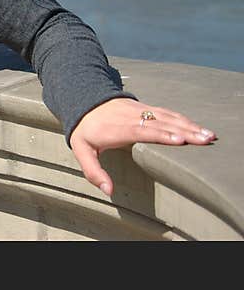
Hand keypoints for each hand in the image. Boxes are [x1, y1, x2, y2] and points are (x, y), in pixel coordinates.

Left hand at [70, 97, 216, 195]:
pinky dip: (184, 120)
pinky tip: (198, 127)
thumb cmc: (85, 130)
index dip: (160, 135)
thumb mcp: (81, 150)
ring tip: (208, 136)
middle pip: (160, 124)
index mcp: (116, 129)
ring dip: (189, 126)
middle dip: (184, 132)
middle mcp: (131, 117)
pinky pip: (167, 113)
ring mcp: (139, 111)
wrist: (84, 99)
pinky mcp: (145, 108)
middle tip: (204, 140)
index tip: (179, 141)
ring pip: (167, 117)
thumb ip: (94, 171)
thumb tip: (109, 191)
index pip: (141, 131)